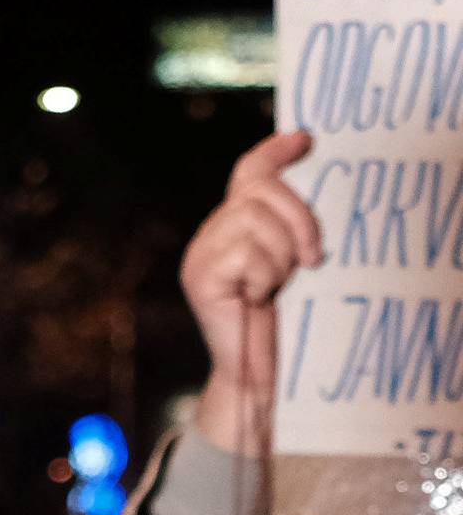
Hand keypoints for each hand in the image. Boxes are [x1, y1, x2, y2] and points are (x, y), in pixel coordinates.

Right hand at [180, 128, 322, 452]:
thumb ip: (286, 228)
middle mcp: (210, 235)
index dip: (275, 152)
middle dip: (298, 218)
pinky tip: (257, 299)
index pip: (248, 172)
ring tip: (278, 286)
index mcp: (231, 228)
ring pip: (254, 219)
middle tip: (314, 257)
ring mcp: (200, 255)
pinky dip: (264, 277)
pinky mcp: (200, 277)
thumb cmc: (280, 321)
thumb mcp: (289, 264)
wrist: (255, 374)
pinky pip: (246, 253)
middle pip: (258, 190)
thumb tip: (310, 184)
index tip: (306, 140)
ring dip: (281, 255)